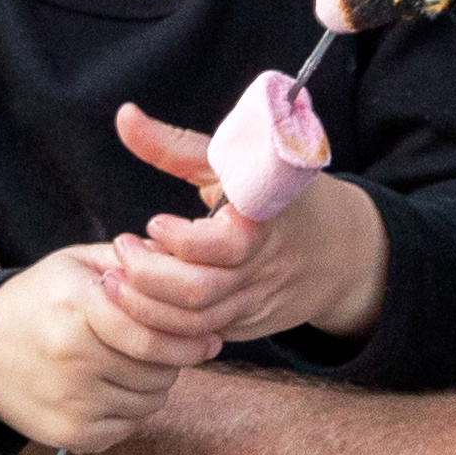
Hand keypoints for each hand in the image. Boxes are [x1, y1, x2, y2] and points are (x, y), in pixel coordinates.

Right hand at [0, 244, 209, 454]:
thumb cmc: (39, 302)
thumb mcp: (75, 264)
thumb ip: (131, 260)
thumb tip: (189, 262)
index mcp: (75, 306)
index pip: (151, 331)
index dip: (186, 336)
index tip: (209, 338)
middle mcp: (71, 356)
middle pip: (159, 369)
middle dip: (172, 359)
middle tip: (161, 347)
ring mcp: (71, 400)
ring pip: (151, 400)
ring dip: (153, 384)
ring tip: (128, 364)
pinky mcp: (71, 434)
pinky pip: (130, 426)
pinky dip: (131, 409)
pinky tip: (108, 388)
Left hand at [102, 97, 390, 353]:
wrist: (341, 250)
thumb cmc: (276, 193)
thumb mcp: (235, 164)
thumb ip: (176, 146)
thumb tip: (124, 116)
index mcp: (265, 223)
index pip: (224, 245)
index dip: (182, 240)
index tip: (154, 221)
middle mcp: (262, 269)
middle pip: (200, 292)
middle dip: (148, 276)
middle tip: (121, 249)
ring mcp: (255, 304)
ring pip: (195, 325)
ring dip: (145, 307)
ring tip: (114, 281)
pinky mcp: (246, 327)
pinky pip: (199, 339)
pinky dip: (162, 326)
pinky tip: (136, 304)